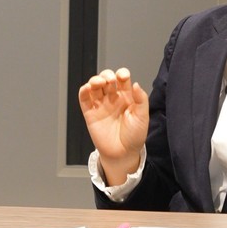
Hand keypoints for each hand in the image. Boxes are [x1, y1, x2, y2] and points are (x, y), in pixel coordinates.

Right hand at [78, 67, 149, 184]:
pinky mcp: (90, 113)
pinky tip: (87, 88)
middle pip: (106, 79)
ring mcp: (100, 105)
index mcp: (126, 97)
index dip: (121, 74)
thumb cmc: (134, 136)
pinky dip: (83, 90)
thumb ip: (141, 99)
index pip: (122, 79)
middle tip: (110, 81)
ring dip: (95, 80)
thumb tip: (136, 84)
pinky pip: (84, 98)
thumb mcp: (142, 117)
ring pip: (94, 86)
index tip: (123, 76)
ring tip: (99, 83)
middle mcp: (112, 98)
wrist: (122, 154)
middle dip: (107, 75)